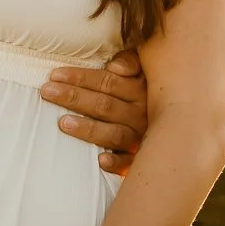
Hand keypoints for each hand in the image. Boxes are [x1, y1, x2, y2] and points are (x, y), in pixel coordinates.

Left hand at [41, 48, 147, 173]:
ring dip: (88, 129)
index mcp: (139, 89)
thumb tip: (116, 67)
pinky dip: (117, 162)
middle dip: (74, 97)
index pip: (107, 82)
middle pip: (104, 105)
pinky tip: (101, 161)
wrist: (177, 127)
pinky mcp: (141, 158)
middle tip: (47, 92)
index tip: (54, 75)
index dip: (80, 78)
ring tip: (62, 123)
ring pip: (113, 133)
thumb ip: (131, 62)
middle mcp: (140, 113)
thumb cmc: (147, 92)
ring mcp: (142, 137)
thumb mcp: (144, 71)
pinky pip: (131, 163)